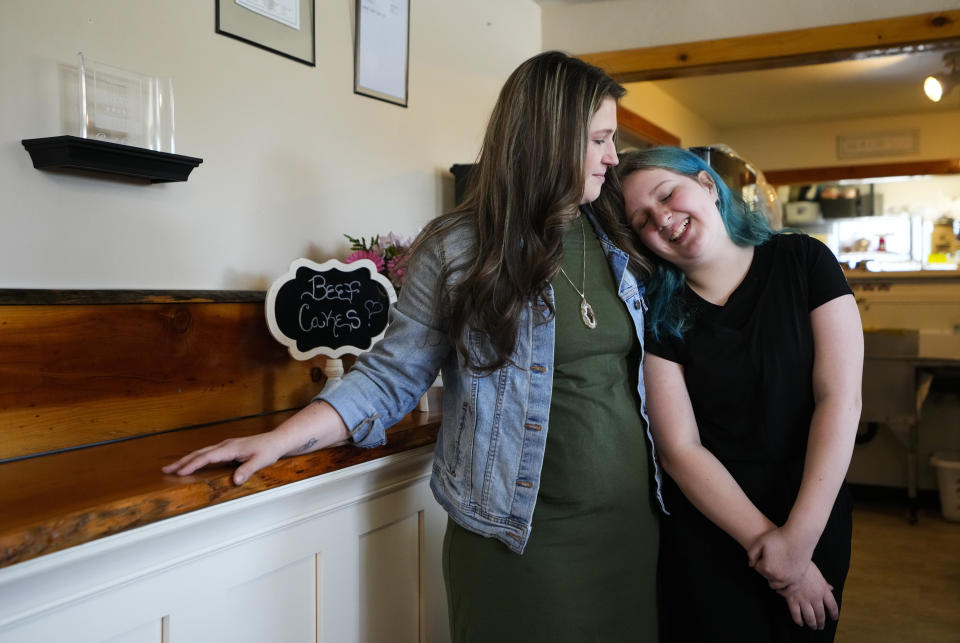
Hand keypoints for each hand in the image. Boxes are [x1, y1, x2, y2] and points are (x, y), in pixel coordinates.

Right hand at [162, 401, 349, 484]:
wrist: (277, 440)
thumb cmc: (269, 450)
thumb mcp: (261, 460)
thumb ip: (248, 469)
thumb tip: (235, 480)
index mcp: (230, 448)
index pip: (207, 457)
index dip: (192, 465)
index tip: (179, 471)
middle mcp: (225, 445)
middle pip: (199, 453)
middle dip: (182, 462)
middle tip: (165, 469)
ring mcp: (225, 446)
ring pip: (201, 452)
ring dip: (186, 460)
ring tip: (171, 467)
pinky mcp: (228, 449)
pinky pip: (207, 453)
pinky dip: (196, 458)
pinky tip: (190, 464)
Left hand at [747, 526, 814, 588]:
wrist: (800, 537)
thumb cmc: (780, 537)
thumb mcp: (760, 541)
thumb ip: (751, 554)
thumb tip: (751, 565)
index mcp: (767, 568)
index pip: (757, 568)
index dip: (760, 559)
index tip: (766, 552)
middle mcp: (777, 577)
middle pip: (766, 576)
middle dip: (766, 569)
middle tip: (772, 559)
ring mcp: (789, 579)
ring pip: (775, 585)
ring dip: (773, 579)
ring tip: (776, 569)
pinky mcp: (798, 579)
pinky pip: (789, 591)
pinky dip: (784, 592)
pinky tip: (780, 590)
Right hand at [777, 562, 838, 629]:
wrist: (790, 563)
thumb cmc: (805, 566)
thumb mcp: (818, 573)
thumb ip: (824, 584)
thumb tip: (831, 588)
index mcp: (823, 590)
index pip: (832, 606)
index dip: (834, 614)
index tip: (834, 618)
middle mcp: (815, 597)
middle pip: (821, 614)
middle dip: (821, 622)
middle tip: (821, 626)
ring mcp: (803, 600)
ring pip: (810, 617)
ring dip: (812, 624)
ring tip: (813, 627)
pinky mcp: (792, 600)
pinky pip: (796, 615)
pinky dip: (799, 621)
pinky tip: (800, 623)